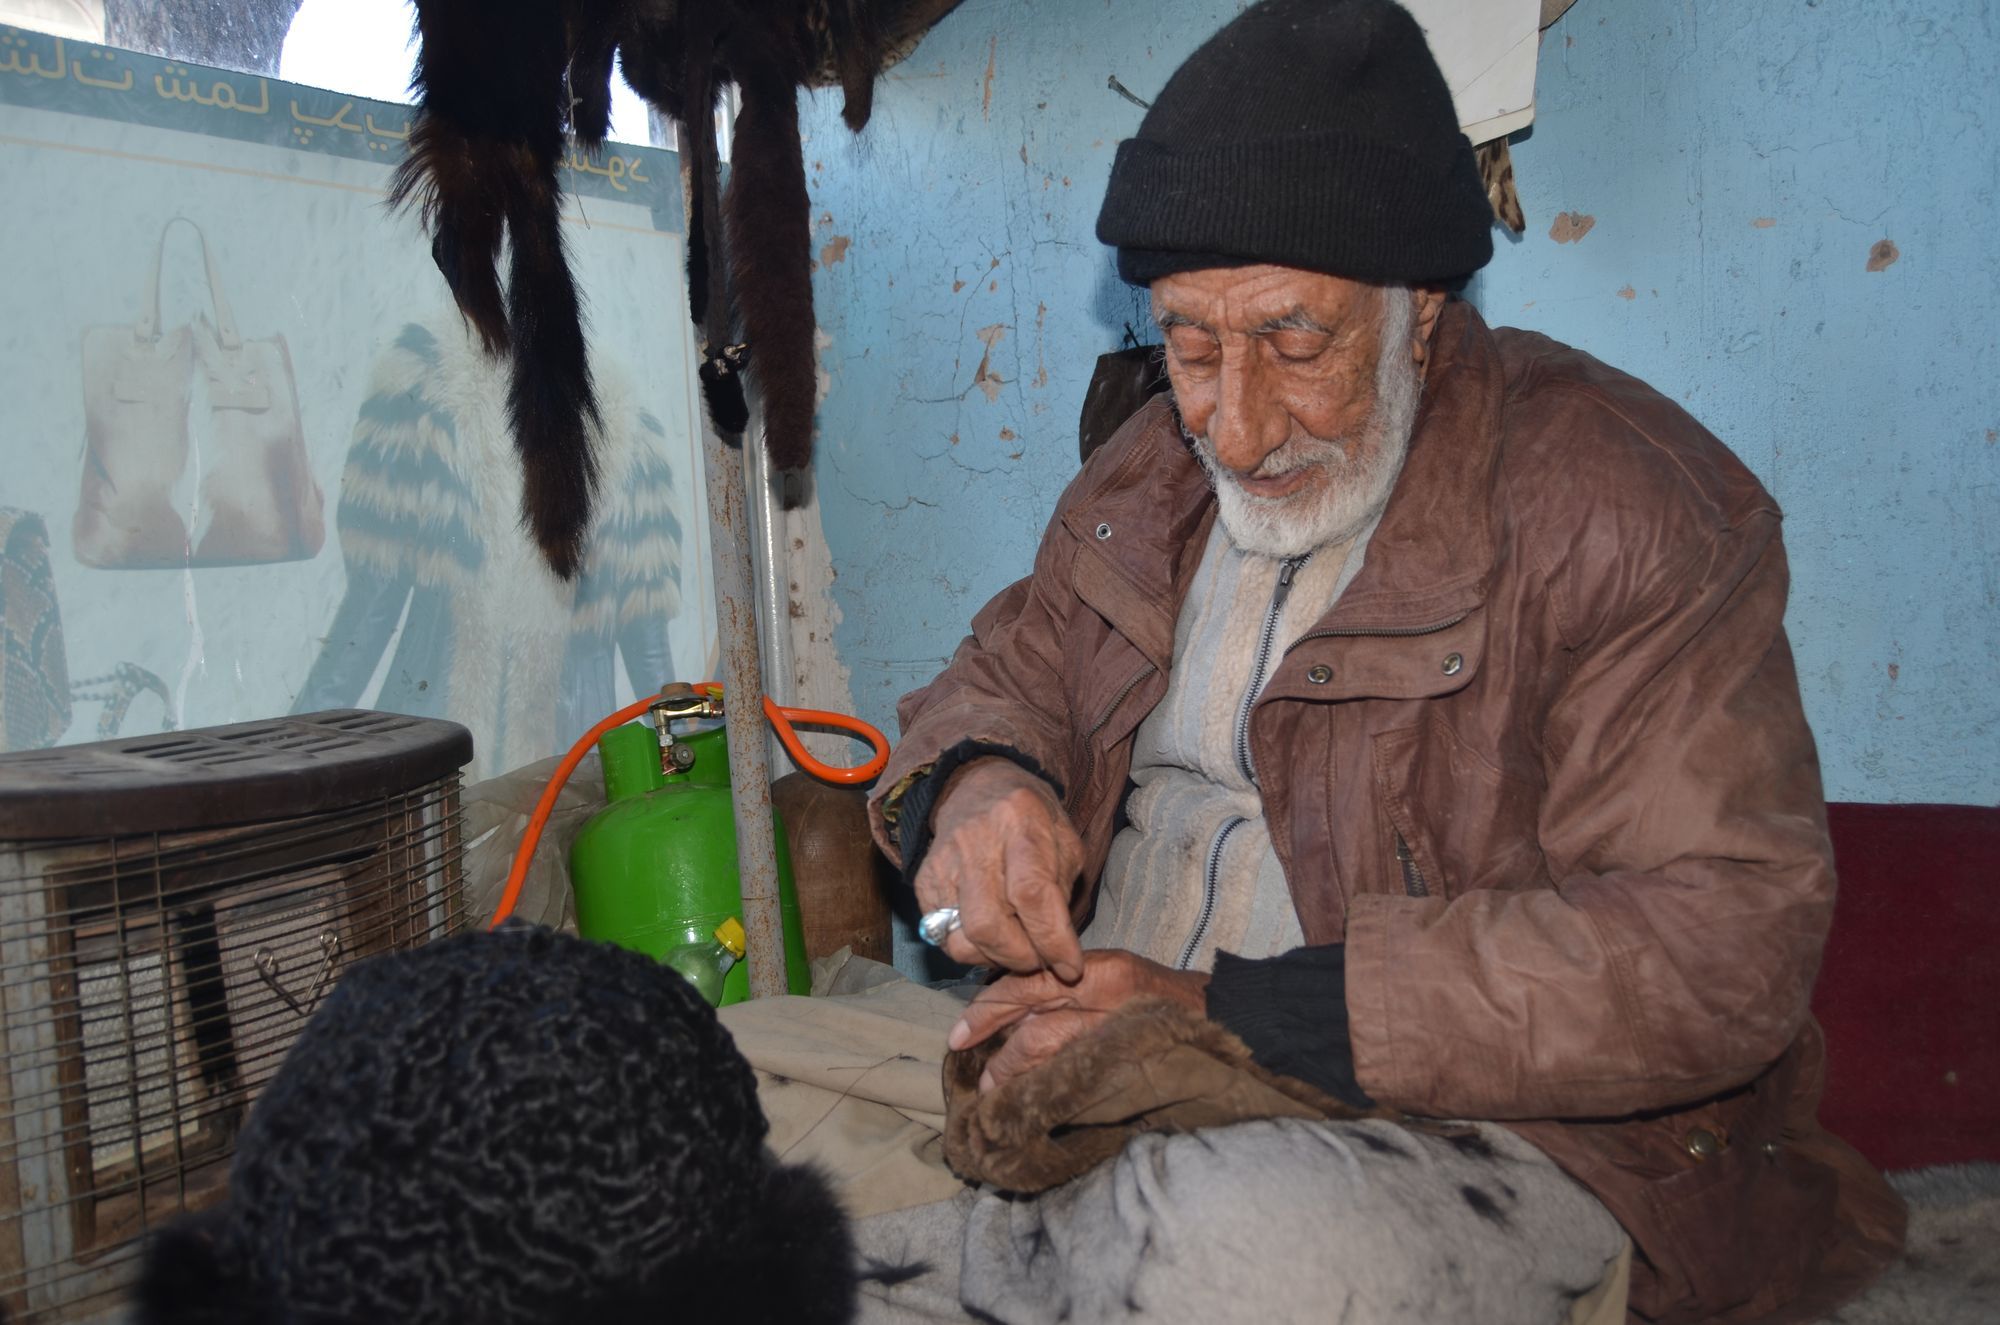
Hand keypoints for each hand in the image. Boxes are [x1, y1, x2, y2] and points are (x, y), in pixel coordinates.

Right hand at [914, 758, 1085, 979]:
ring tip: (1017, 951)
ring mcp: (943, 863)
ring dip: (996, 960)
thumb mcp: (1063, 840)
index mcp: (1019, 822)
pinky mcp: (922, 883)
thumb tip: (1059, 949)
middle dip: (1022, 958)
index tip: (1069, 967)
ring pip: (963, 939)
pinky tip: (992, 940)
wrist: (978, 789)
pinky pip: (944, 938)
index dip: (1052, 941)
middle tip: (1041, 961)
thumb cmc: (1031, 821)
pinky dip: (973, 951)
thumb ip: (1063, 891)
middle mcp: (974, 841)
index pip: (1032, 894)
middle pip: (990, 925)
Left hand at [947, 949, 1210, 1092]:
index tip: (960, 1033)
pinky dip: (1045, 1087)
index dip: (989, 1009)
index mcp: (1099, 969)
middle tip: (973, 1072)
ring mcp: (1116, 1033)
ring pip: (1049, 1051)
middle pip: (1033, 1022)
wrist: (1221, 1018)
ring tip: (995, 1091)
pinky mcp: (1126, 1063)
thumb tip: (1012, 1013)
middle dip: (996, 1050)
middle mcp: (1104, 997)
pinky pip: (1073, 1078)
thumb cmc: (1159, 995)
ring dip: (1015, 1074)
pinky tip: (1031, 1098)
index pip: (1029, 984)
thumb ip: (1067, 984)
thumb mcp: (1114, 972)